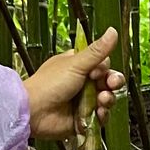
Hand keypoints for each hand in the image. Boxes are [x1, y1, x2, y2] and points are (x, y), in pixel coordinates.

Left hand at [23, 27, 126, 142]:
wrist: (35, 111)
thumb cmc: (49, 84)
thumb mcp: (76, 64)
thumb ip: (97, 50)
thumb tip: (112, 31)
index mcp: (78, 65)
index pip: (102, 64)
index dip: (104, 68)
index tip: (96, 71)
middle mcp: (82, 83)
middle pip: (108, 81)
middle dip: (113, 83)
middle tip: (111, 84)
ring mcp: (83, 101)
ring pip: (107, 98)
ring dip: (108, 99)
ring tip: (102, 99)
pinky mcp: (84, 118)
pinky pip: (101, 117)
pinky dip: (102, 115)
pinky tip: (98, 112)